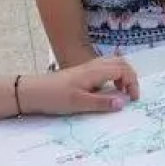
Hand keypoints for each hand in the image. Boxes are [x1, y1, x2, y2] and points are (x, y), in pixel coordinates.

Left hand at [20, 57, 140, 114]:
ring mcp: (86, 68)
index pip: (123, 69)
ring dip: (122, 75)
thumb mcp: (79, 103)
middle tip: (130, 94)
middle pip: (120, 62)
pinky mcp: (81, 73)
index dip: (132, 83)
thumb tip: (123, 103)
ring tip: (120, 92)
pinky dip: (112, 76)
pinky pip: (104, 69)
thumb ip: (102, 103)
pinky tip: (106, 90)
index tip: (133, 100)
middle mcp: (93, 66)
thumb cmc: (54, 97)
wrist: (31, 92)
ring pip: (112, 64)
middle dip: (130, 76)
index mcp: (95, 71)